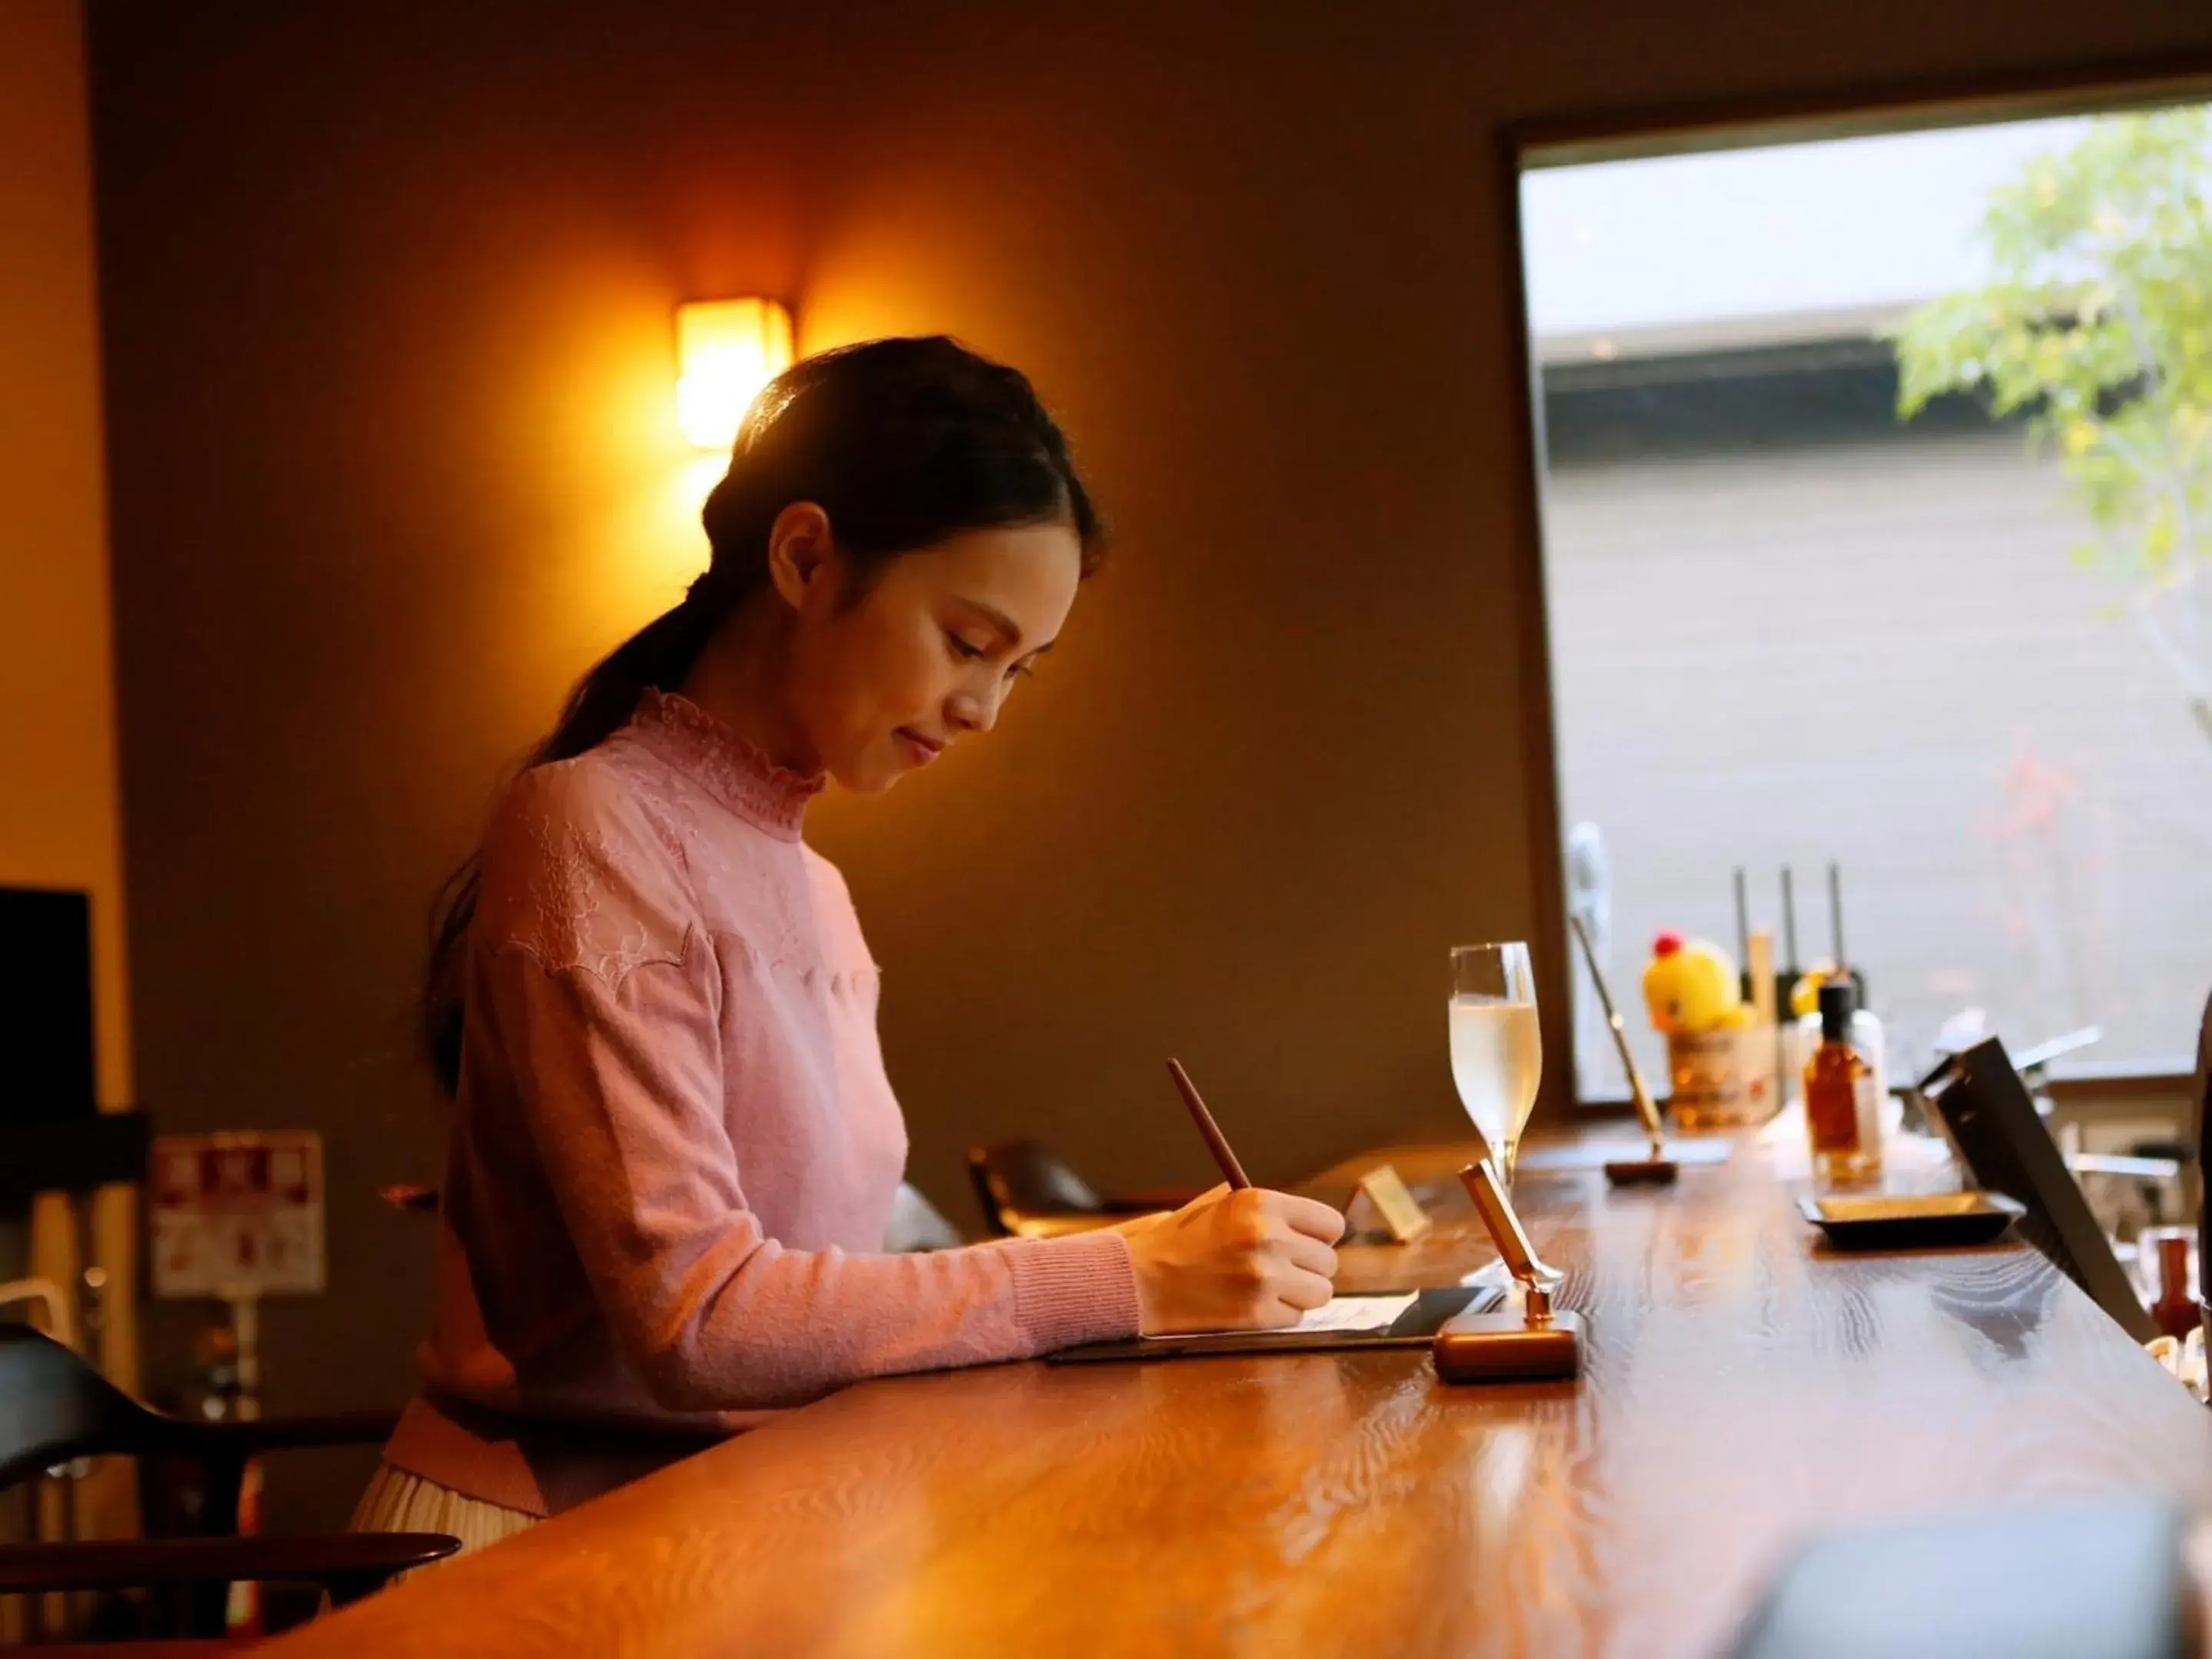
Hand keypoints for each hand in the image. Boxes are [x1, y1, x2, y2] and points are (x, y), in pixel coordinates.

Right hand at [1114, 1184, 1344, 1334]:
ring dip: (1300, 1293)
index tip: (1311, 1243)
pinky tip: (1253, 1303)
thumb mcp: (1221, 1205)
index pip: (1330, 1224)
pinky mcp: (1257, 1314)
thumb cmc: (1180, 1241)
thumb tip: (1311, 1222)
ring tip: (1271, 1287)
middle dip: (1309, 1267)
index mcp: (1262, 1204)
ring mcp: (1264, 1279)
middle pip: (1328, 1261)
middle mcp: (1268, 1238)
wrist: (1141, 1280)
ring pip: (1320, 1293)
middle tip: (1284, 1269)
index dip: (1321, 1236)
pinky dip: (1280, 1314)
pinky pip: (1295, 1317)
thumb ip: (1267, 1210)